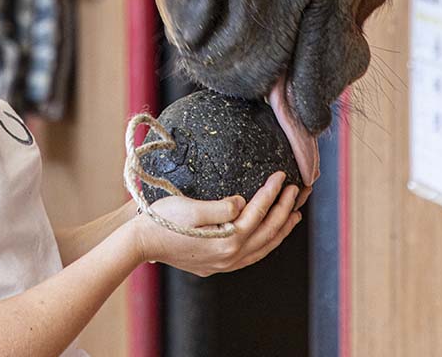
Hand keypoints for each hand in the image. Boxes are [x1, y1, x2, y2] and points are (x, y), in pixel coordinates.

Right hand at [131, 171, 301, 276]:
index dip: (272, 193)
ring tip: (294, 214)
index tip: (283, 175)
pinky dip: (265, 242)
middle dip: (286, 210)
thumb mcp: (191, 207)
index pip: (258, 213)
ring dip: (281, 229)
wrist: (141, 241)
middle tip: (300, 191)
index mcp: (227, 240)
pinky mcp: (215, 264)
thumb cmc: (163, 219)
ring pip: (263, 247)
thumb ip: (221, 207)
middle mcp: (230, 256)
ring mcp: (224, 264)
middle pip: (268, 232)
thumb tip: (243, 203)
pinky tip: (267, 234)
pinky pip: (251, 254)